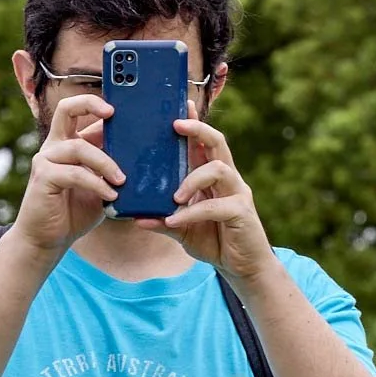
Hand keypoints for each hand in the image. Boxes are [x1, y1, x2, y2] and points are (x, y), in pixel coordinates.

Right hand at [13, 93, 121, 259]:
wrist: (48, 238)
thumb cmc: (75, 211)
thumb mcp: (100, 185)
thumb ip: (112, 168)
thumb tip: (145, 157)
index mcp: (68, 143)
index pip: (79, 111)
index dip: (98, 104)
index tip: (121, 109)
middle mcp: (54, 146)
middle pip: (66, 109)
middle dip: (91, 104)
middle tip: (113, 114)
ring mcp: (46, 160)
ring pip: (79, 147)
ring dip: (105, 162)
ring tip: (123, 180)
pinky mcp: (43, 178)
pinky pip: (75, 174)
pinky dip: (96, 183)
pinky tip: (110, 196)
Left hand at [144, 117, 278, 286]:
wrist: (242, 267)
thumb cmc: (213, 240)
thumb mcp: (180, 228)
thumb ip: (160, 218)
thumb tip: (133, 216)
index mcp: (212, 177)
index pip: (204, 143)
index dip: (194, 123)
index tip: (176, 108)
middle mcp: (227, 179)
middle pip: (218, 143)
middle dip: (198, 130)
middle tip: (176, 125)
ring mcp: (237, 193)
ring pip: (219, 169)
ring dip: (191, 179)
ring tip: (173, 196)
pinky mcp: (242, 212)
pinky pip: (215, 206)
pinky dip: (192, 212)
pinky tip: (173, 220)